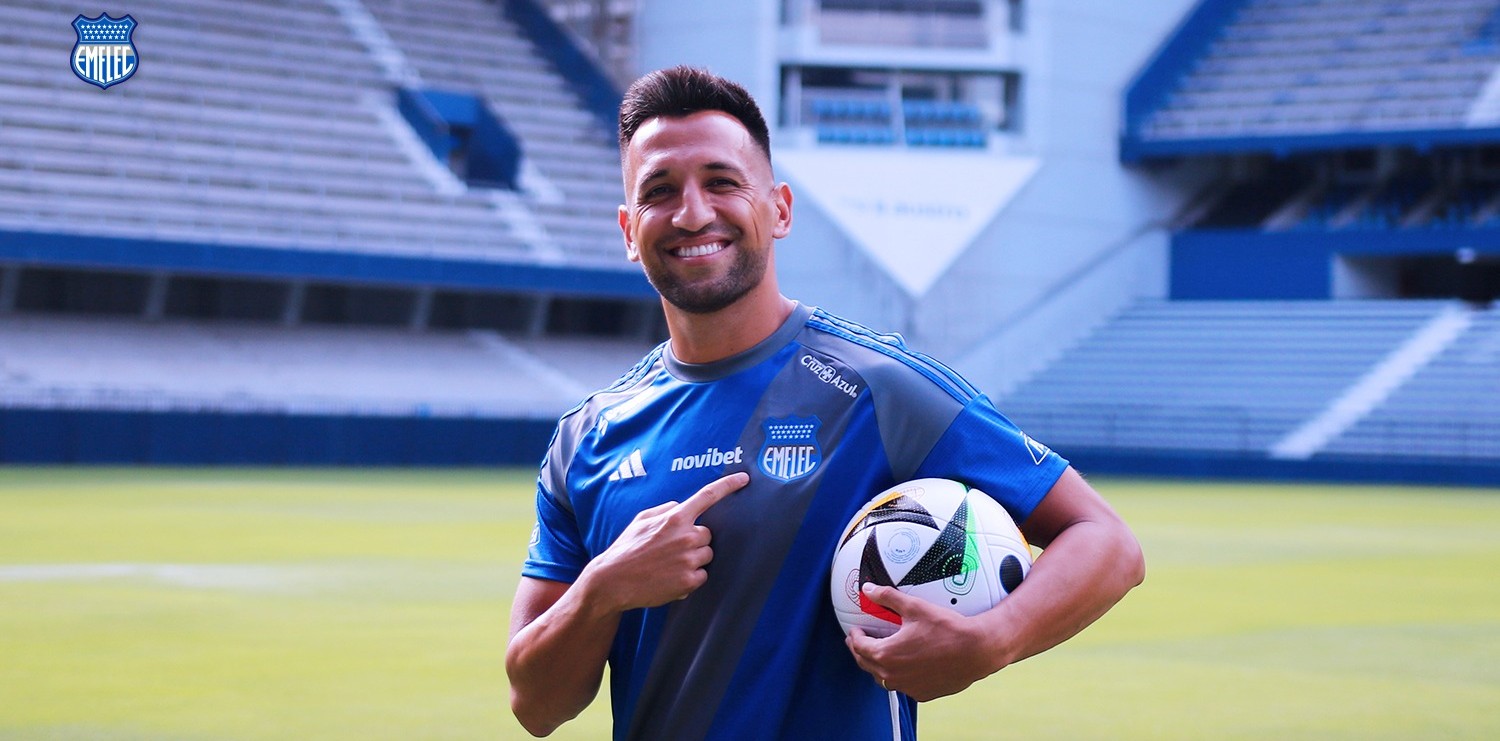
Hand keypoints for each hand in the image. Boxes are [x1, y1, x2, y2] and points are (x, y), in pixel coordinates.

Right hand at [579, 472, 748, 612]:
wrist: (612, 581)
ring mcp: (689, 559)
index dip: (728, 486)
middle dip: (695, 540)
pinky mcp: (689, 581)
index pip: (707, 496)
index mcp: (674, 518)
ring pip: (706, 556)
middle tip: (673, 550)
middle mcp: (686, 536)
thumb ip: (664, 510)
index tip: (744, 479)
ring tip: (669, 565)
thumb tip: (680, 506)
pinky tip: (670, 578)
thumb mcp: (641, 520)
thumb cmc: (626, 549)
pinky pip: (701, 576)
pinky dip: (690, 578)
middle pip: (707, 535)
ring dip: (693, 559)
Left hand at [844, 584, 1005, 700]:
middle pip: (867, 665)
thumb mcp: (914, 607)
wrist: (976, 651)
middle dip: (861, 651)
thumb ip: (887, 597)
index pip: (859, 647)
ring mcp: (908, 687)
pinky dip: (900, 676)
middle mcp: (893, 675)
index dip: (854, 636)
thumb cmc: (946, 629)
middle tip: (861, 641)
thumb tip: (868, 589)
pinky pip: (904, 685)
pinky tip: (906, 666)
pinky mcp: (923, 693)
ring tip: (880, 654)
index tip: (855, 629)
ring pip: (884, 678)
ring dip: (878, 666)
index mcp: (886, 654)